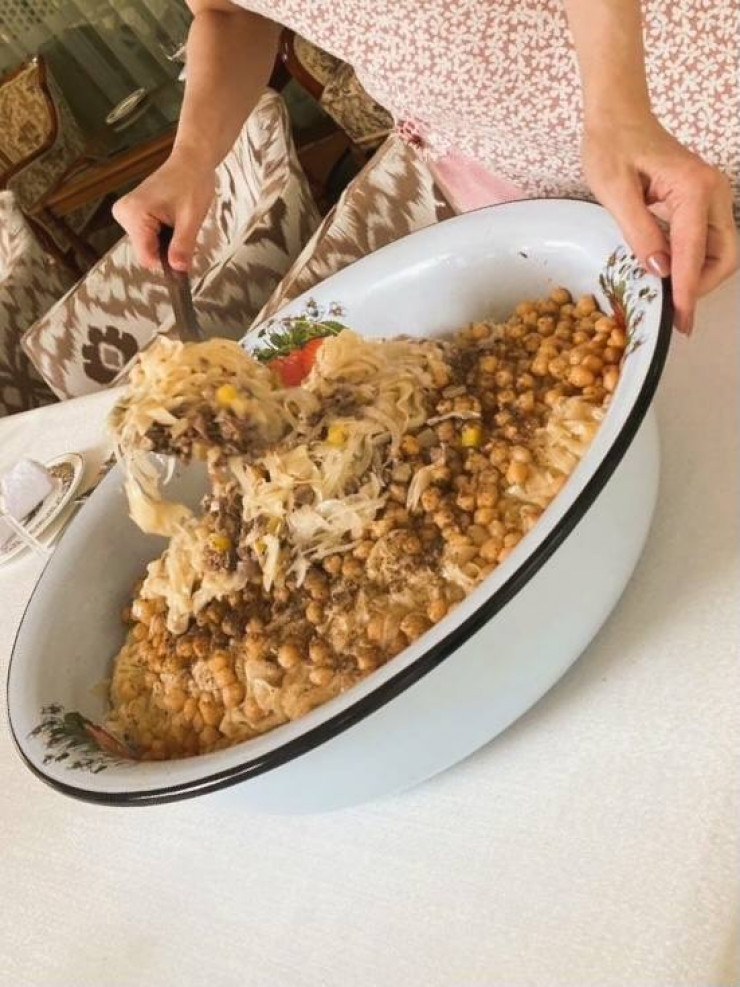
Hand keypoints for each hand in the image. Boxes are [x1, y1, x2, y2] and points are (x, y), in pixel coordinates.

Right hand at [112, 152, 215, 271]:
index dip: (167, 263)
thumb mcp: (191, 218)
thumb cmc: (192, 183)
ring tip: (178, 222)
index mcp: (134, 214)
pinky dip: (163, 236)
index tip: (185, 259)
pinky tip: (172, 221)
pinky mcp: (131, 214)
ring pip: (148, 247)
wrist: (190, 162)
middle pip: (147, 253)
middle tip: (184, 230)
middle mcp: (123, 214)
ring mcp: (125, 214)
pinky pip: (148, 238)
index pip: (147, 257)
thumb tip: (178, 270)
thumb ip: (183, 246)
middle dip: (168, 250)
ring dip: (166, 242)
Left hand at [583, 115, 737, 334]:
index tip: (680, 320)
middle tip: (671, 309)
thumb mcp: (614, 191)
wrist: (618, 115)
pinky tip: (666, 272)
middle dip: (701, 286)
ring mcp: (713, 196)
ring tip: (666, 294)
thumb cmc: (612, 145)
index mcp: (694, 188)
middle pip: (725, 256)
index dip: (686, 291)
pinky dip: (693, 262)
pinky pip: (708, 241)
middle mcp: (714, 191)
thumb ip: (639, 232)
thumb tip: (660, 270)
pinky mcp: (703, 201)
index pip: (694, 252)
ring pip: (720, 251)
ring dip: (698, 277)